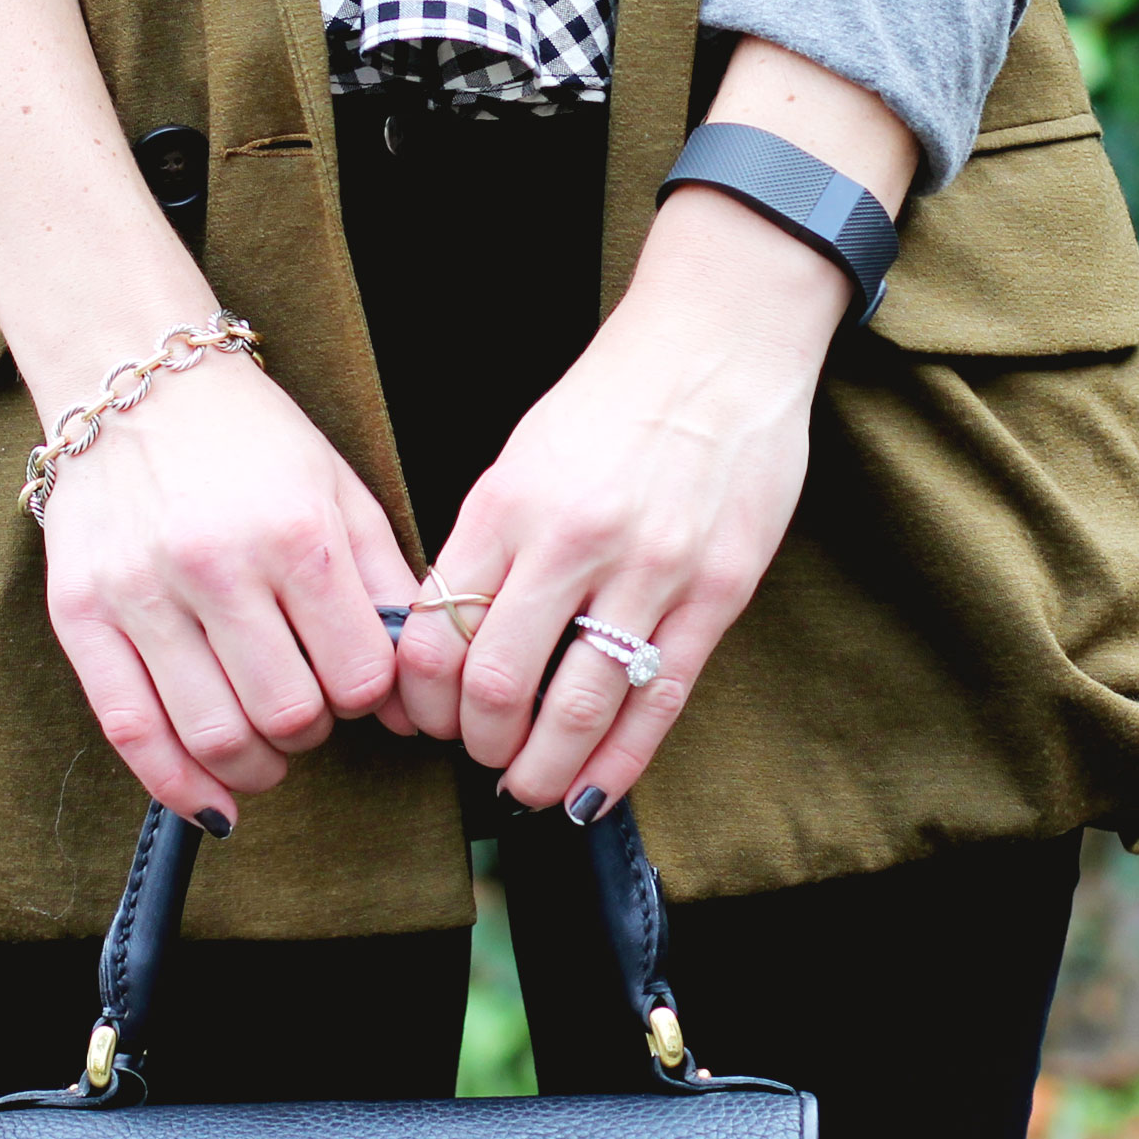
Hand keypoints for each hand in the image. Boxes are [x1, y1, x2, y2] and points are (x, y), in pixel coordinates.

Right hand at [41, 350, 417, 830]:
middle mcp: (217, 564)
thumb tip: (411, 702)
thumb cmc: (253, 441)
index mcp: (295, 532)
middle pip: (288, 714)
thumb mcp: (340, 492)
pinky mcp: (80, 613)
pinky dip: (176, 784)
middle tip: (309, 708)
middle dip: (313, 730)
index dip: (370, 697)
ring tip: (266, 748)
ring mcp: (141, 591)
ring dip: (256, 766)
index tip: (357, 681)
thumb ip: (387, 590)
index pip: (359, 676)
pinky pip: (130, 731)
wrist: (135, 381)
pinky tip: (211, 796)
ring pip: (214, 736)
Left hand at [394, 185, 846, 814]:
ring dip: (542, 767)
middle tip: (479, 757)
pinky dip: (619, 762)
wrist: (718, 346)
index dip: (420, 698)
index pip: (437, 630)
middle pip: (497, 682)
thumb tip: (449, 641)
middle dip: (478, 742)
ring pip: (579, 706)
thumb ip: (488, 544)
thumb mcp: (523, 456)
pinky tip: (592, 792)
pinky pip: (659, 701)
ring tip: (528, 787)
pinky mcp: (717, 592)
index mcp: (507, 501)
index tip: (425, 719)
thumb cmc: (612, 400)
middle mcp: (571, 538)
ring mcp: (650, 568)